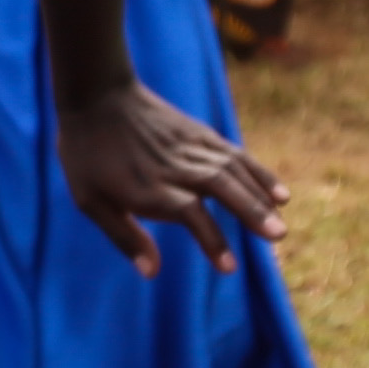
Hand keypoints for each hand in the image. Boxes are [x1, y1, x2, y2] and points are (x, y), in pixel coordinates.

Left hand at [51, 80, 286, 276]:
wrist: (96, 95)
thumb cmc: (87, 155)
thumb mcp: (90, 200)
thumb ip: (124, 237)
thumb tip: (152, 273)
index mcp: (148, 187)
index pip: (190, 215)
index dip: (211, 240)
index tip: (229, 268)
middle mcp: (175, 167)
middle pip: (221, 188)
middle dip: (250, 212)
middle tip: (278, 236)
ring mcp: (190, 147)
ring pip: (233, 170)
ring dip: (260, 195)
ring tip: (281, 222)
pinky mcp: (200, 133)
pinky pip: (235, 154)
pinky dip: (258, 172)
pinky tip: (279, 192)